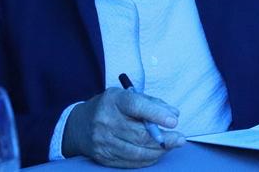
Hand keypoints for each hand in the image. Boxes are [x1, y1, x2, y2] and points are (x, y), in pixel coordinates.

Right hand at [62, 88, 184, 167]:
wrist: (79, 125)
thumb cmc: (110, 107)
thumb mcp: (126, 96)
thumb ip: (151, 103)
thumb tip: (173, 113)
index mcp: (113, 100)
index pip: (136, 106)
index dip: (156, 114)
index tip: (173, 120)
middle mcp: (105, 120)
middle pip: (139, 134)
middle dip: (164, 138)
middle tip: (180, 138)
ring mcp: (103, 141)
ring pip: (137, 151)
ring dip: (159, 151)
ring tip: (171, 145)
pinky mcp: (103, 157)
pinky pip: (130, 162)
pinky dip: (147, 159)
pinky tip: (156, 153)